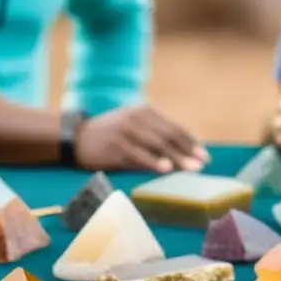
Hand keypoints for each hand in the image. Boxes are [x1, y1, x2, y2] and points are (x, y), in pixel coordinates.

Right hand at [74, 104, 209, 171]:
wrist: (76, 137)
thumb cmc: (110, 135)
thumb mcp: (133, 128)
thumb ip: (154, 136)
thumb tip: (183, 153)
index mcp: (144, 112)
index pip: (173, 127)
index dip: (190, 141)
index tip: (204, 155)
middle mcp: (136, 117)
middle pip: (168, 135)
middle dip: (187, 151)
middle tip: (202, 164)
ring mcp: (125, 131)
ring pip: (156, 144)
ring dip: (176, 157)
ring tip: (190, 168)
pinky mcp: (115, 145)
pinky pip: (139, 154)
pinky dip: (154, 161)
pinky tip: (165, 168)